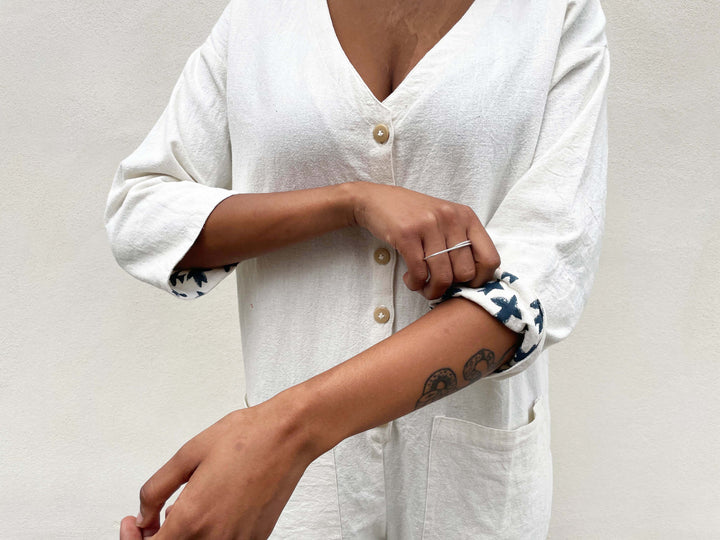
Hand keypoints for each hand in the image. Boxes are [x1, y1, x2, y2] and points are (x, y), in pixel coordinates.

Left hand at [119, 393, 318, 538]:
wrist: (288, 435)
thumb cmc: (248, 438)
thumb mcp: (188, 454)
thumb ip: (156, 489)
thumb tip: (144, 514)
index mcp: (193, 518)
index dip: (133, 539)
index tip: (133, 525)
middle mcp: (216, 537)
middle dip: (155, 538)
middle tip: (149, 520)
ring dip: (183, 537)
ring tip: (182, 509)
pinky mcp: (254, 539)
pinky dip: (207, 535)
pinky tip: (208, 511)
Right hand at [350, 182, 500, 298]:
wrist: (377, 200)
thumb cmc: (414, 216)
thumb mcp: (445, 220)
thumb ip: (461, 242)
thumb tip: (474, 280)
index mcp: (467, 217)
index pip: (490, 258)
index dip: (480, 280)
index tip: (464, 285)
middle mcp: (452, 218)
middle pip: (465, 272)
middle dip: (451, 288)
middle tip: (438, 287)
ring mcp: (429, 225)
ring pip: (443, 276)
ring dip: (431, 290)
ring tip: (423, 287)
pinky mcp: (407, 234)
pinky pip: (419, 272)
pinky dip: (415, 283)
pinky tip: (411, 279)